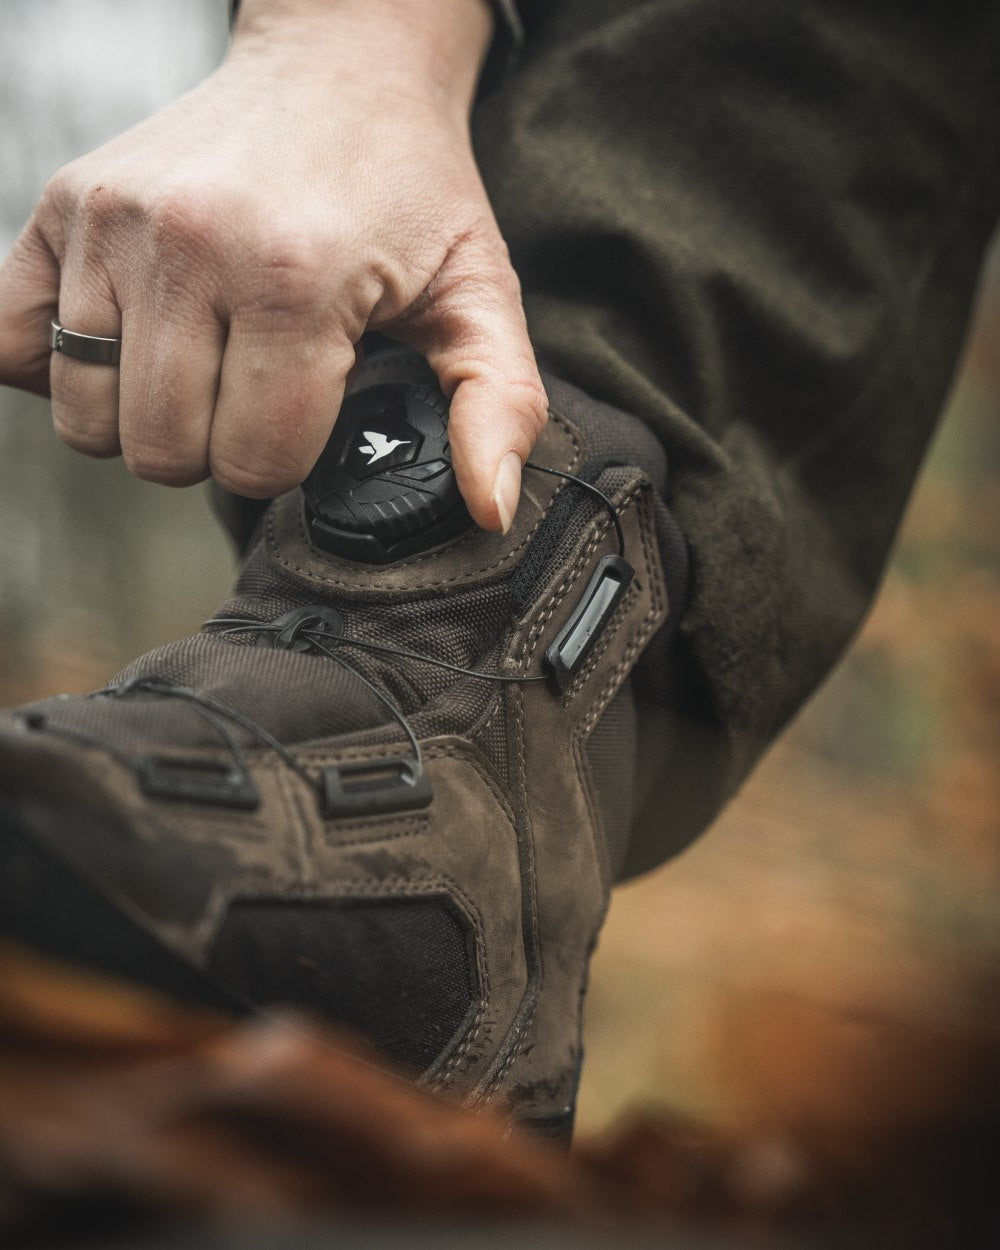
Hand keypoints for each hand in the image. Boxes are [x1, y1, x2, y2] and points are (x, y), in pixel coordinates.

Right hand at [0, 0, 545, 531]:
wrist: (339, 67)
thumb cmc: (409, 190)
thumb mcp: (479, 294)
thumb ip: (498, 405)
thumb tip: (489, 511)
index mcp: (293, 277)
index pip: (252, 463)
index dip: (289, 459)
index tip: (314, 408)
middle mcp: (186, 245)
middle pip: (162, 454)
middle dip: (217, 449)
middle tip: (258, 394)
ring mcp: (111, 222)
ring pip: (87, 421)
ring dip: (146, 420)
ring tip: (203, 368)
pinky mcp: (62, 205)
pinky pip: (7, 344)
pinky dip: (57, 371)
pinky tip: (126, 348)